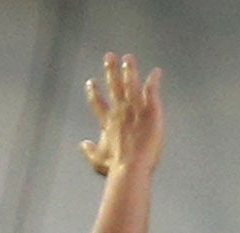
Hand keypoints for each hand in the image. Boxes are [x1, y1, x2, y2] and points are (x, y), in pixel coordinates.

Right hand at [79, 53, 163, 176]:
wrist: (131, 167)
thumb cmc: (115, 168)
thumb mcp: (98, 161)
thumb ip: (90, 152)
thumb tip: (83, 144)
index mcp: (108, 122)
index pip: (98, 103)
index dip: (93, 92)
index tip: (90, 82)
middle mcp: (120, 111)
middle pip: (114, 86)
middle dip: (111, 71)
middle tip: (108, 56)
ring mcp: (135, 109)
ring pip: (131, 84)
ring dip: (129, 70)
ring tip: (128, 58)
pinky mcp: (150, 110)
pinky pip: (152, 91)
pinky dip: (154, 81)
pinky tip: (156, 73)